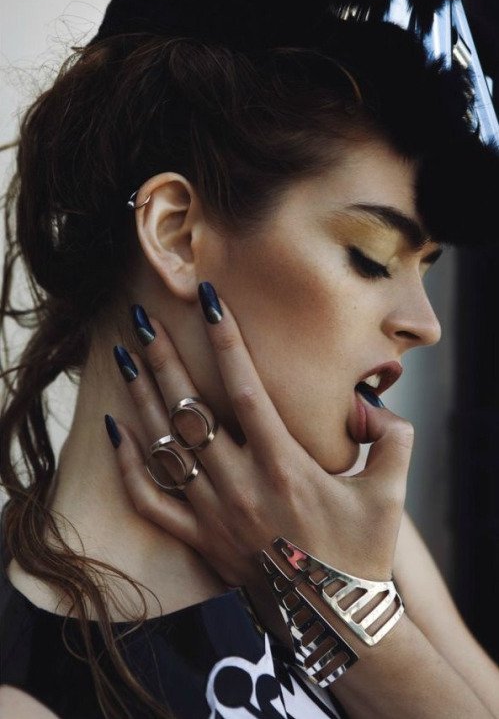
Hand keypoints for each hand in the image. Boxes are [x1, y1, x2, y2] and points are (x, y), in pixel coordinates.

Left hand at [108, 289, 413, 587]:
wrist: (335, 622)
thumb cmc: (363, 554)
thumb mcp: (393, 488)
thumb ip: (390, 435)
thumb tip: (366, 405)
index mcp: (284, 465)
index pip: (245, 387)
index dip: (226, 340)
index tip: (210, 301)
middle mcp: (240, 484)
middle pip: (190, 409)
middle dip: (164, 359)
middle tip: (143, 321)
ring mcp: (214, 513)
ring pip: (163, 446)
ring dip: (140, 398)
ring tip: (122, 358)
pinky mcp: (199, 540)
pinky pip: (150, 501)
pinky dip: (127, 466)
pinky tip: (115, 430)